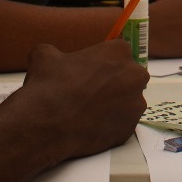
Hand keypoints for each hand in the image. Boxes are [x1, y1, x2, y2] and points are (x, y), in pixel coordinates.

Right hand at [15, 43, 148, 160]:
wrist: (45, 125)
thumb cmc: (49, 85)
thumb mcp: (45, 55)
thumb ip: (57, 52)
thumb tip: (54, 58)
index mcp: (119, 51)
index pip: (118, 53)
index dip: (102, 63)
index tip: (90, 72)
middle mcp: (134, 76)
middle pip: (128, 77)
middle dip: (113, 83)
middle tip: (90, 92)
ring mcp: (135, 104)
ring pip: (128, 102)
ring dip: (113, 105)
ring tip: (88, 112)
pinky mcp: (130, 129)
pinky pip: (122, 124)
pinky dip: (109, 125)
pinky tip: (90, 126)